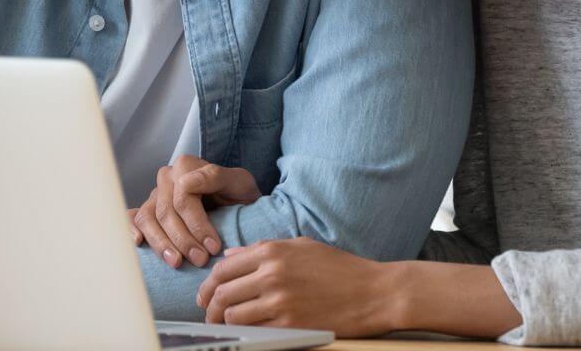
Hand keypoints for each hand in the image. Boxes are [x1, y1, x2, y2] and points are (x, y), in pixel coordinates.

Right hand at [129, 155, 259, 268]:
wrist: (237, 204)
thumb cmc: (238, 194)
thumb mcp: (239, 182)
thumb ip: (215, 177)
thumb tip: (185, 183)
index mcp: (185, 166)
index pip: (183, 199)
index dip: (198, 225)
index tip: (214, 247)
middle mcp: (167, 178)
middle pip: (165, 212)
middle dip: (183, 239)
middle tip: (201, 259)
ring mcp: (155, 195)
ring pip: (148, 219)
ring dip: (161, 243)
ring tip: (177, 262)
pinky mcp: (149, 210)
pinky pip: (134, 219)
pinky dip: (131, 230)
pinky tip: (139, 243)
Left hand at [195, 237, 401, 336]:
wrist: (375, 292)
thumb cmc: (340, 268)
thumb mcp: (301, 247)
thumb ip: (262, 250)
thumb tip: (230, 255)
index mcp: (272, 251)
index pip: (223, 268)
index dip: (208, 285)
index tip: (205, 295)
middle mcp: (271, 274)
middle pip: (222, 293)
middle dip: (209, 307)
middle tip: (208, 315)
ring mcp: (280, 300)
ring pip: (233, 314)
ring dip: (225, 323)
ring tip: (225, 326)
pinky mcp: (291, 324)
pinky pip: (255, 331)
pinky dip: (246, 333)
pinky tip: (248, 333)